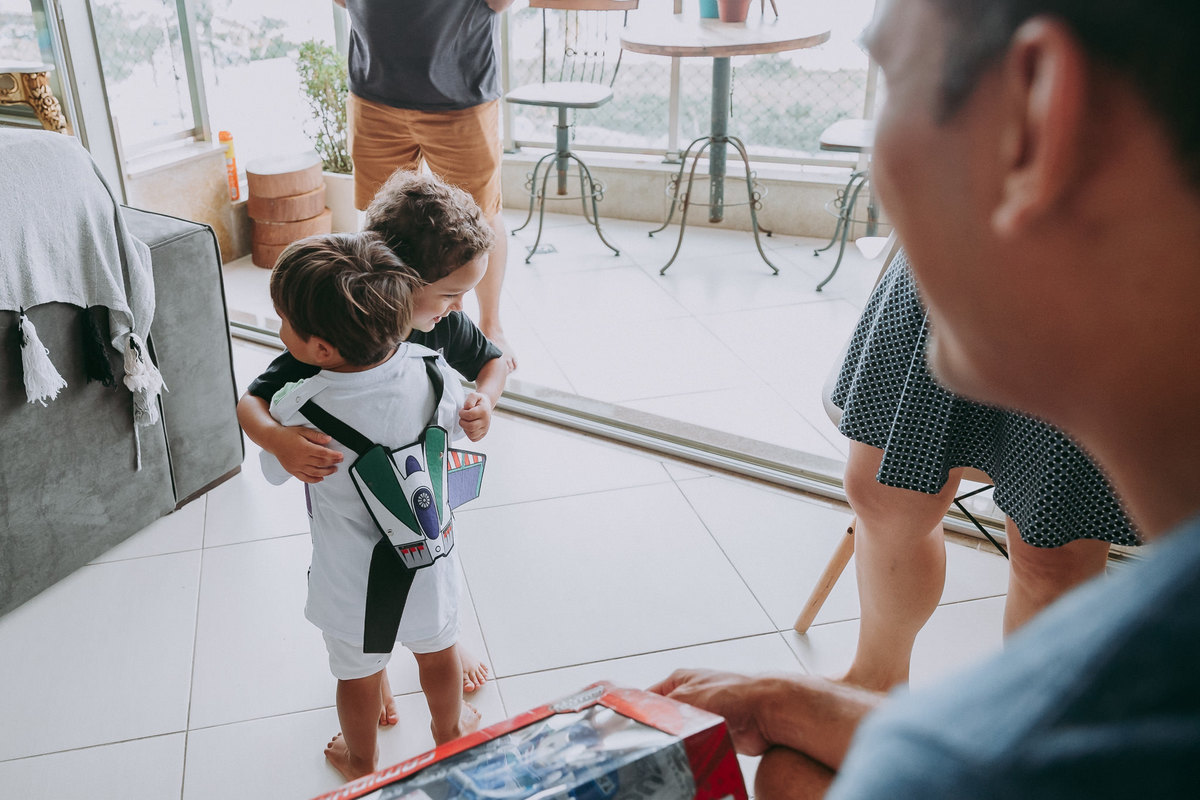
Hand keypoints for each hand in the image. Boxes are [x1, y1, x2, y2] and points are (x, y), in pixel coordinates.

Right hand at [271, 426, 342, 482]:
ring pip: (315, 472)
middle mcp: (301, 459)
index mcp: (304, 448)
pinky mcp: (292, 471)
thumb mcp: (303, 431)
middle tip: (340, 461)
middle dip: (332, 463)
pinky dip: (314, 480)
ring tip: (334, 470)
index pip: (323, 454)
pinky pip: (305, 478)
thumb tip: (329, 439)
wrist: (274, 440)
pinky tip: (321, 478)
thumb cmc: (289, 434)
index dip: (334, 455)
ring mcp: (296, 466)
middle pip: (321, 463)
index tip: (341, 456)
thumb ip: (316, 436)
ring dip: (326, 472)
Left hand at [459, 392, 493, 440]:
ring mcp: (485, 429)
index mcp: (484, 411)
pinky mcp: (483, 434)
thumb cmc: (478, 401)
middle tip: (463, 417)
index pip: (469, 415)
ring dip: (465, 428)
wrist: (486, 406)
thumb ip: (469, 400)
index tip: (462, 411)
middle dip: (462, 422)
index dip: (462, 413)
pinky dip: (468, 433)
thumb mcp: (473, 395)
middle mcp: (486, 421)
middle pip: (470, 426)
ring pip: (471, 434)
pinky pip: (473, 438)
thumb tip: (467, 408)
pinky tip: (469, 427)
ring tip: (467, 422)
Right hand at [648, 669, 770, 755]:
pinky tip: (690, 754)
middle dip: (661, 730)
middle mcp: (692, 696)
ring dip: (681, 741)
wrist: (765, 711)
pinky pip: (698, 745)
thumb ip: (661, 709)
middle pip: (665, 718)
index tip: (629, 727)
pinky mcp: (717, 734)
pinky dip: (694, 751)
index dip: (639, 711)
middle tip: (653, 742)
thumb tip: (645, 720)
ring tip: (676, 747)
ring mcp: (705, 715)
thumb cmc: (732, 692)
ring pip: (682, 734)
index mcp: (681, 680)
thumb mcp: (685, 698)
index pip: (649, 696)